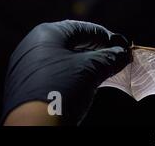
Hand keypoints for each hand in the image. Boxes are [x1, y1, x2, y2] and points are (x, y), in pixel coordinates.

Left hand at [2, 20, 130, 124]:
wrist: (34, 126)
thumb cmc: (61, 89)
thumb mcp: (91, 70)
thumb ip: (110, 58)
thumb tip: (124, 55)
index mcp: (47, 34)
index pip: (85, 29)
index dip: (108, 37)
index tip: (124, 47)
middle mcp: (35, 45)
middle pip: (75, 42)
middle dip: (98, 50)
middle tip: (117, 58)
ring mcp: (30, 65)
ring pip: (67, 59)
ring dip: (89, 63)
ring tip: (107, 70)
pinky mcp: (30, 84)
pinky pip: (58, 72)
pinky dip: (76, 74)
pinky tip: (90, 81)